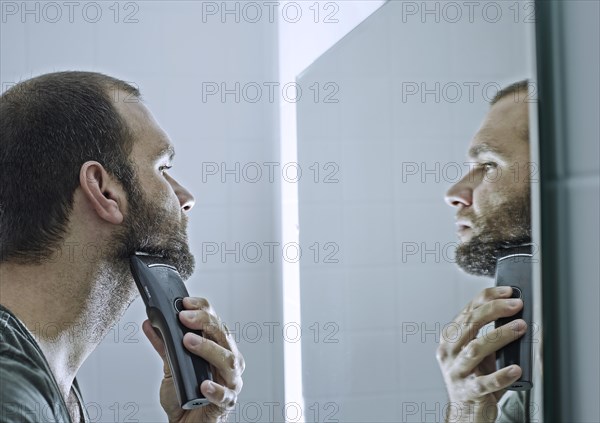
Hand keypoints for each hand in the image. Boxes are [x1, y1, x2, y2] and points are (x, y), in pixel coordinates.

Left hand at [142, 297, 244, 422]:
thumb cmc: (186, 395)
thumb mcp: (171, 366)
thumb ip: (165, 346)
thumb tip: (150, 324)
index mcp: (218, 347)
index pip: (216, 321)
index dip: (203, 309)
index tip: (185, 303)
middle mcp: (228, 360)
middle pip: (223, 335)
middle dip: (204, 322)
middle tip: (184, 318)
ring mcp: (231, 381)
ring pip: (229, 360)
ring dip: (209, 349)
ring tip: (189, 342)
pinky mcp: (227, 402)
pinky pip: (226, 395)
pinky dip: (216, 389)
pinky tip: (204, 386)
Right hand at [436, 287, 526, 421]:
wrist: (467, 411)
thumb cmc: (475, 376)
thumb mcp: (477, 351)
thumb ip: (487, 332)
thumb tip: (513, 312)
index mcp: (450, 338)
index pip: (468, 310)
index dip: (488, 298)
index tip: (508, 292)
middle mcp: (449, 352)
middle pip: (469, 324)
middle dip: (495, 311)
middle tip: (516, 305)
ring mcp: (456, 372)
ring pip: (476, 348)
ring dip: (500, 335)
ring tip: (520, 328)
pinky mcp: (468, 391)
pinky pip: (484, 382)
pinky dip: (501, 375)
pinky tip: (516, 368)